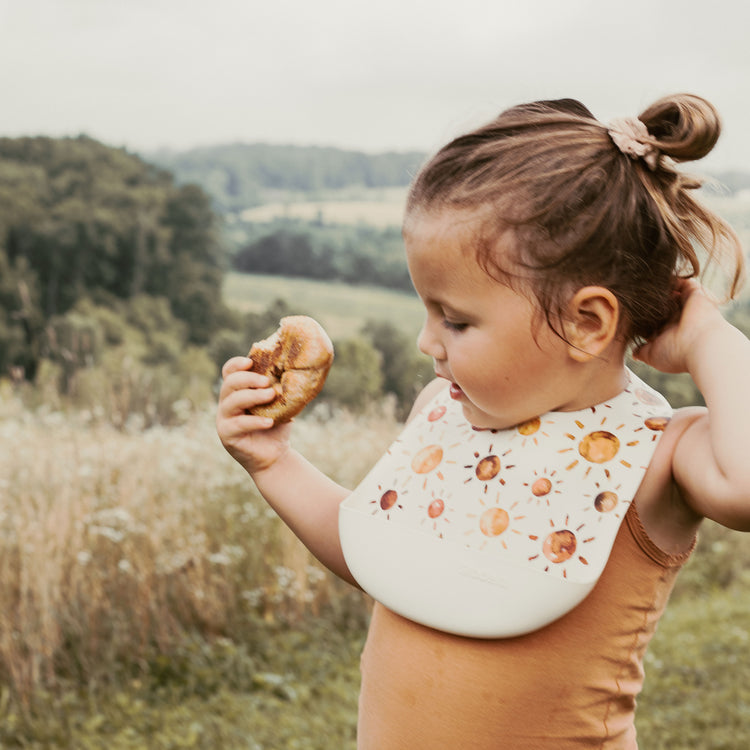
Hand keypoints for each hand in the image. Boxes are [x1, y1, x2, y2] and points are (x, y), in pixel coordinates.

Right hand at [216, 356, 291, 474]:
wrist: (275, 455)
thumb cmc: (276, 426)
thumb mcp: (279, 404)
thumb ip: (280, 388)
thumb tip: (297, 370)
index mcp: (237, 392)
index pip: (229, 372)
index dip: (236, 364)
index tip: (251, 361)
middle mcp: (227, 403)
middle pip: (229, 383)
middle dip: (248, 379)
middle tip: (267, 381)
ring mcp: (224, 419)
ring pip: (232, 402)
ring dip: (252, 396)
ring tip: (271, 395)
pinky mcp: (227, 434)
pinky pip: (239, 424)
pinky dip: (255, 421)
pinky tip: (270, 421)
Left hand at [633, 279, 726, 373]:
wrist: (703, 346)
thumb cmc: (676, 353)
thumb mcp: (652, 356)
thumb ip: (642, 352)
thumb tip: (633, 353)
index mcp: (668, 333)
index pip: (653, 321)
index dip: (640, 317)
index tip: (625, 310)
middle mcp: (678, 319)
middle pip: (661, 306)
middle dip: (648, 301)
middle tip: (631, 293)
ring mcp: (687, 307)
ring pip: (671, 293)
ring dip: (659, 289)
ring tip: (641, 282)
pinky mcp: (695, 294)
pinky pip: (684, 281)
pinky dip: (672, 279)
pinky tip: (656, 277)